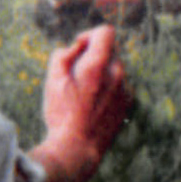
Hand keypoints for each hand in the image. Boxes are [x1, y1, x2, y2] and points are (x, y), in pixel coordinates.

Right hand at [28, 26, 130, 181]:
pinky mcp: (127, 104)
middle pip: (109, 51)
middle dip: (93, 56)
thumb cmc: (62, 114)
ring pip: (113, 70)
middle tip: (74, 75)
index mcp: (99, 65)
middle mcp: (117, 74)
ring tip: (81, 94)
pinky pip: (118, 86)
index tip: (79, 47)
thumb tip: (77, 46)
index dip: (89, 34)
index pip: (105, 32)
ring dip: (100, 73)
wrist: (78, 149)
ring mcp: (125, 90)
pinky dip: (106, 88)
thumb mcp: (53, 79)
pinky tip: (91, 105)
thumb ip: (64, 53)